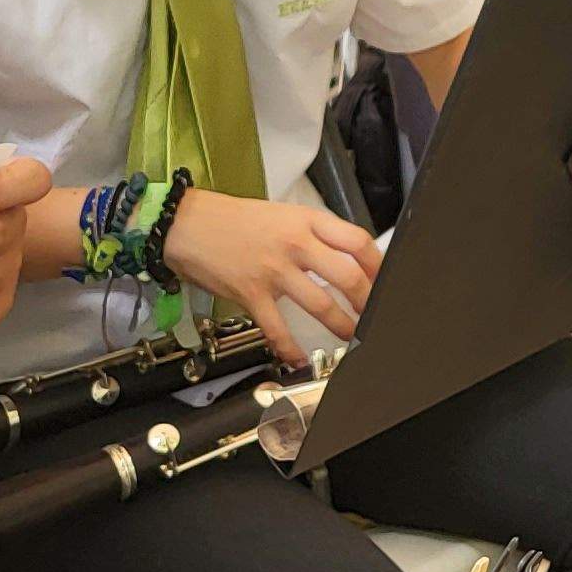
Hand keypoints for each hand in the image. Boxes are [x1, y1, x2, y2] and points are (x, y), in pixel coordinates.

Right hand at [164, 191, 384, 359]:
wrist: (188, 224)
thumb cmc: (235, 219)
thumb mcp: (284, 214)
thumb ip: (313, 234)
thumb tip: (343, 257)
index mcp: (307, 222)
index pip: (357, 242)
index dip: (377, 265)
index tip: (382, 279)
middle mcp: (295, 245)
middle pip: (347, 276)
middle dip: (366, 300)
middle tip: (371, 312)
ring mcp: (274, 271)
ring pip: (320, 305)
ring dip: (340, 326)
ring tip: (349, 335)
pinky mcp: (252, 294)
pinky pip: (278, 328)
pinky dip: (291, 348)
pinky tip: (298, 357)